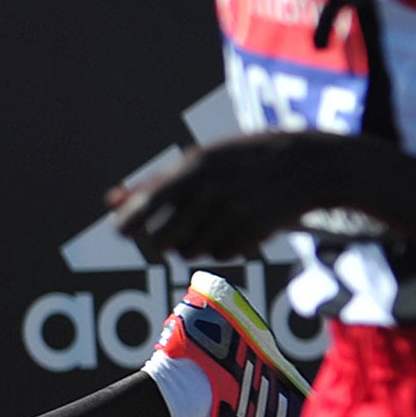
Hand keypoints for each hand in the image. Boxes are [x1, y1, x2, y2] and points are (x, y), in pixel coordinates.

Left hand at [111, 131, 355, 262]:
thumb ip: (153, 184)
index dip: (128, 224)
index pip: (144, 206)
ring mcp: (232, 212)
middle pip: (163, 241)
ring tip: (211, 223)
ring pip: (191, 251)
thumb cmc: (240, 161)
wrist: (305, 164)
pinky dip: (223, 247)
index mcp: (191, 167)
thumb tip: (110, 201)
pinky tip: (237, 227)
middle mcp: (209, 191)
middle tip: (174, 231)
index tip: (123, 232)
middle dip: (164, 241)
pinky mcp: (253, 231)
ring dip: (194, 245)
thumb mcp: (199, 162)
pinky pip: (221, 255)